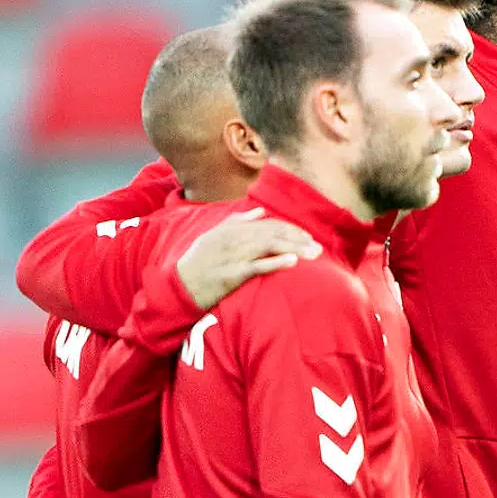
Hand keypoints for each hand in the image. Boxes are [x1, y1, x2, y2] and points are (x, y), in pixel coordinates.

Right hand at [176, 208, 320, 309]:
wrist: (177, 285)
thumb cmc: (198, 262)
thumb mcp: (214, 235)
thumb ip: (237, 221)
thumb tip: (260, 211)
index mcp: (231, 229)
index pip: (268, 225)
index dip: (290, 229)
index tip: (308, 236)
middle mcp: (233, 239)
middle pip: (273, 234)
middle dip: (298, 239)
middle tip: (319, 247)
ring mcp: (232, 256)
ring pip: (269, 247)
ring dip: (294, 248)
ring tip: (314, 254)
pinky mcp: (231, 274)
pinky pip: (257, 266)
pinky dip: (276, 262)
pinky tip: (293, 261)